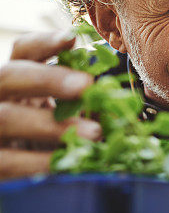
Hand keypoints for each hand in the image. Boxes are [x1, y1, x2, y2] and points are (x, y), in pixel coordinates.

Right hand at [0, 32, 98, 178]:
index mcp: (17, 82)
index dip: (45, 42)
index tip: (73, 38)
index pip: (23, 50)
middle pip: (9, 76)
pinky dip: (38, 162)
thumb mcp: (63, 116)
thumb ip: (83, 104)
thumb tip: (115, 101)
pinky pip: (8, 162)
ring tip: (95, 133)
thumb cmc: (47, 142)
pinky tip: (66, 164)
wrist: (18, 174)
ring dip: (52, 124)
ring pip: (7, 118)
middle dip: (47, 78)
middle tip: (87, 85)